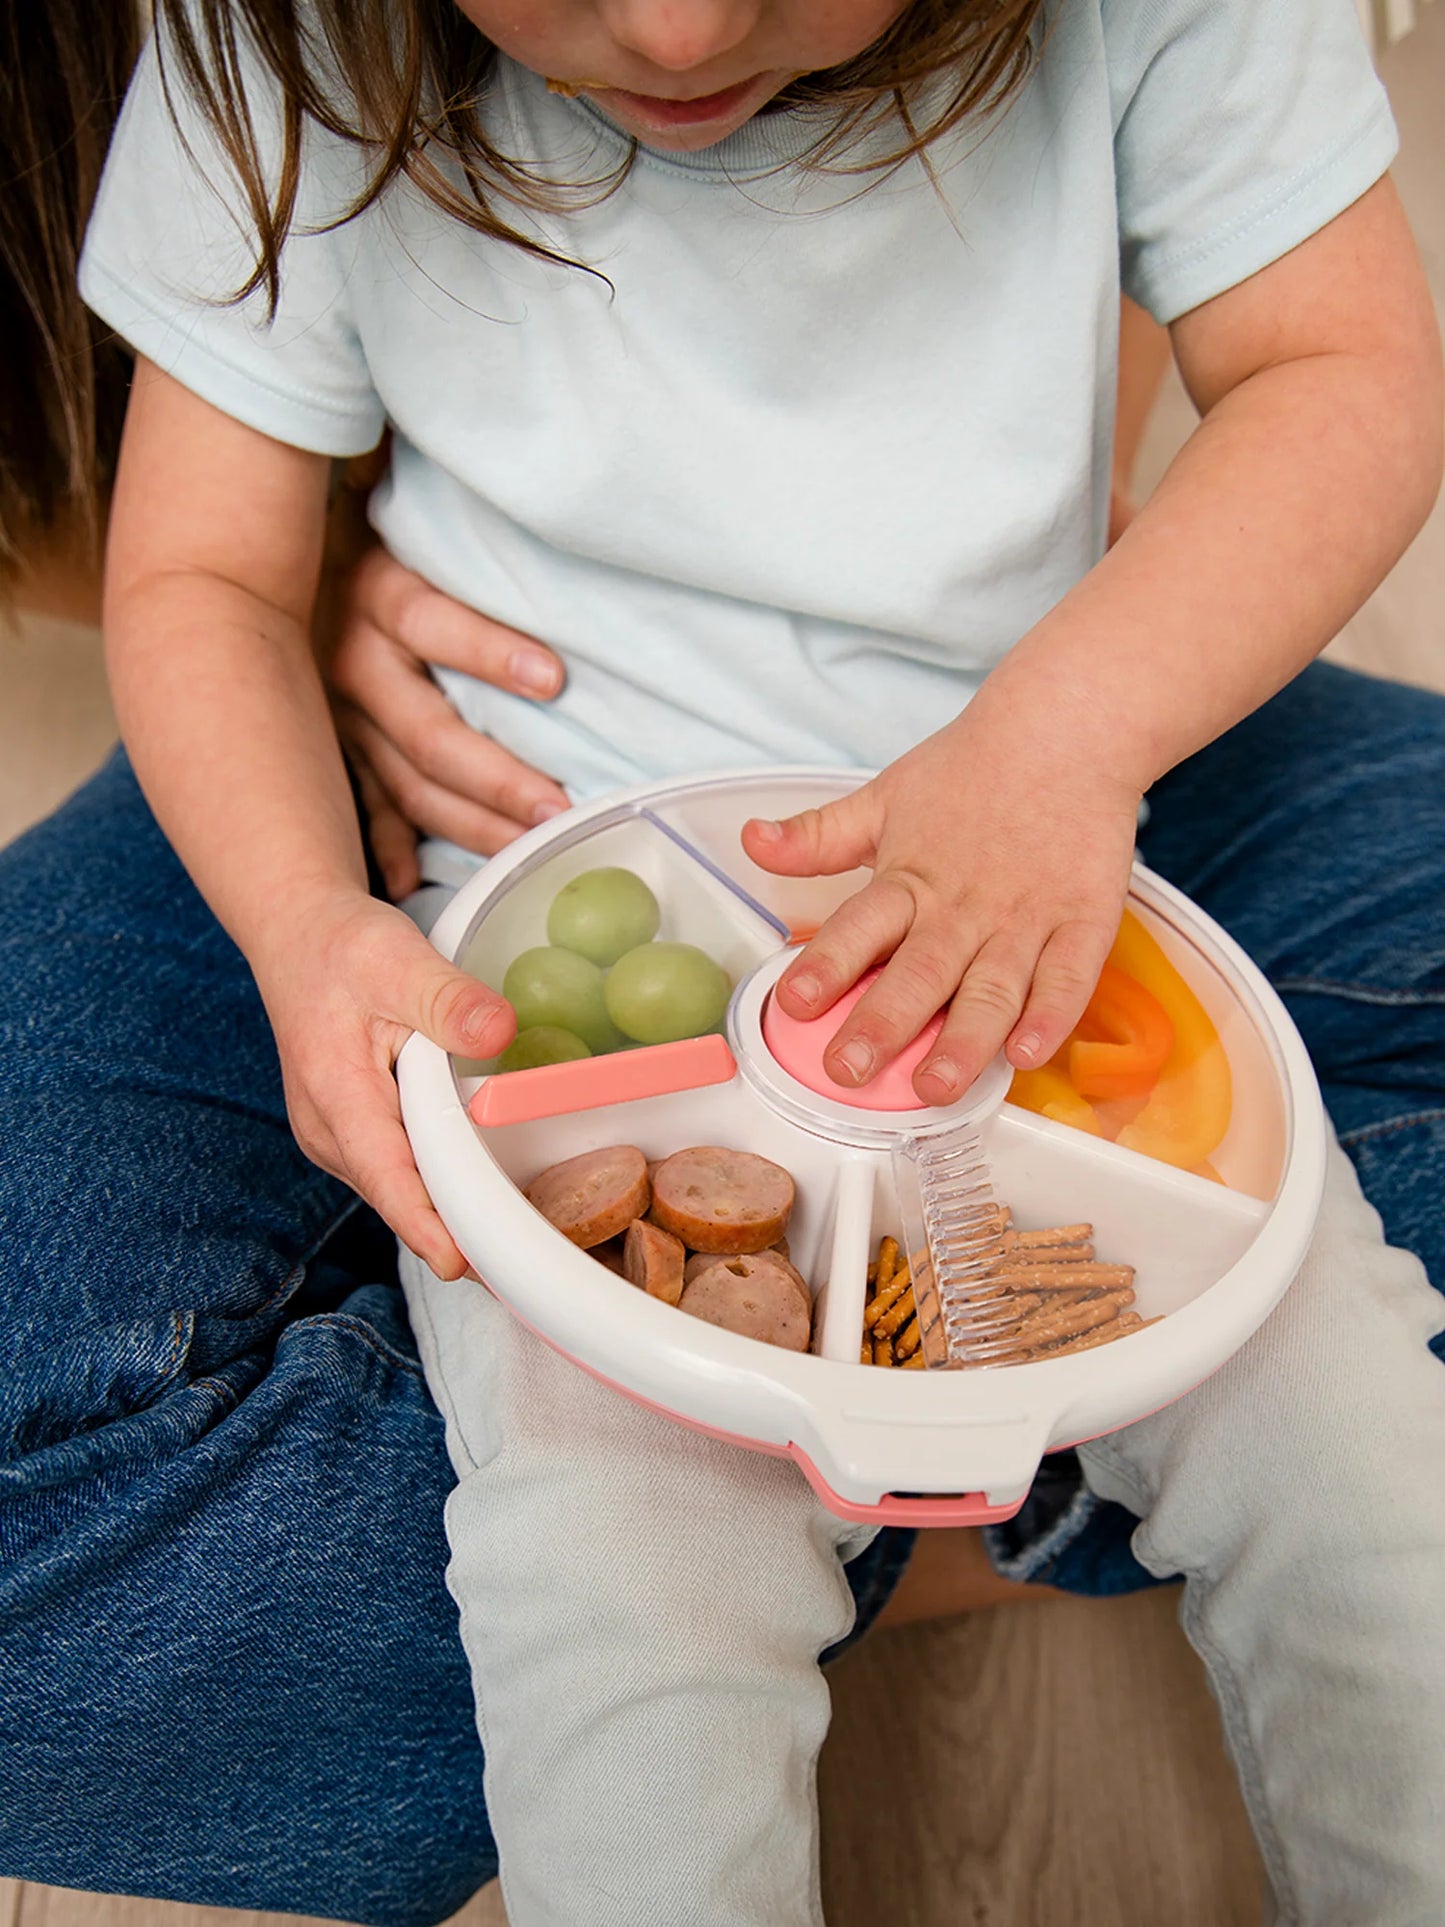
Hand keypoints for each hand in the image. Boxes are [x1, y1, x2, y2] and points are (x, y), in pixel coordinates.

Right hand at [257, 889, 514, 1277]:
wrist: (298, 935)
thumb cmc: (341, 946)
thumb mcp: (397, 958)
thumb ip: (448, 999)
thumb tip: (499, 1032)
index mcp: (334, 1092)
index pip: (384, 1175)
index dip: (425, 1224)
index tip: (462, 1265)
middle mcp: (328, 1130)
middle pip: (399, 1195)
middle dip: (455, 1231)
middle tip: (521, 1266)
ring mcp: (337, 1137)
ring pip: (400, 1188)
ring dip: (449, 1211)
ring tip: (517, 1242)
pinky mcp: (353, 1133)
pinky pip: (399, 1170)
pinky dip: (439, 1184)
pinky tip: (485, 1193)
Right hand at [326, 546, 570, 898]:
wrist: (252, 545)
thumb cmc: (372, 525)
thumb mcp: (408, 517)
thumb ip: (461, 530)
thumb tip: (534, 521)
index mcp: (374, 592)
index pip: (433, 622)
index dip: (489, 649)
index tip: (554, 676)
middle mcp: (350, 660)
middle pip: (429, 732)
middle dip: (497, 777)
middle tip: (558, 808)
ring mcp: (338, 714)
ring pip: (408, 783)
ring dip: (470, 823)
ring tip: (531, 850)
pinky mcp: (332, 746)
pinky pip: (366, 807)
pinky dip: (388, 848)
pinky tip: (414, 883)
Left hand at [741, 703, 1140, 1105]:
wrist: (1066, 731)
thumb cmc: (970, 772)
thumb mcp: (884, 799)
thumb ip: (818, 837)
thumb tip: (751, 841)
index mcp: (909, 880)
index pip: (859, 927)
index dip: (826, 965)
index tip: (795, 1002)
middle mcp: (963, 908)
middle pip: (920, 973)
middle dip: (884, 1024)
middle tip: (850, 1069)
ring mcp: (1026, 920)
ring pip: (991, 990)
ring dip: (963, 1041)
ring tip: (936, 1085)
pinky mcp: (1083, 923)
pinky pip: (1068, 978)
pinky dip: (1050, 1017)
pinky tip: (1026, 1054)